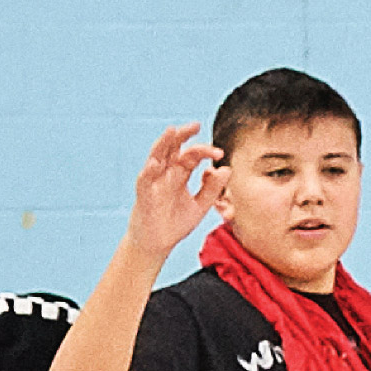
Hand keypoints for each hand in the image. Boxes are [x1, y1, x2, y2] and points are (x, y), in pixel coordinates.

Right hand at [120, 125, 219, 266]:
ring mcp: (154, 182)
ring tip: (171, 131)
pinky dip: (149, 171)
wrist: (157, 244)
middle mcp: (166, 174)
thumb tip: (226, 169)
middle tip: (196, 125)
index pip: (192, 155)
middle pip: (172, 148)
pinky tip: (155, 163)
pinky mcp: (144, 196)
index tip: (220, 153)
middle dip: (182, 135)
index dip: (205, 151)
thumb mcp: (200, 206)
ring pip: (156, 157)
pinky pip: (144, 181)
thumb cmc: (175, 223)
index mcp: (180, 174)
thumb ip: (212, 188)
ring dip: (163, 144)